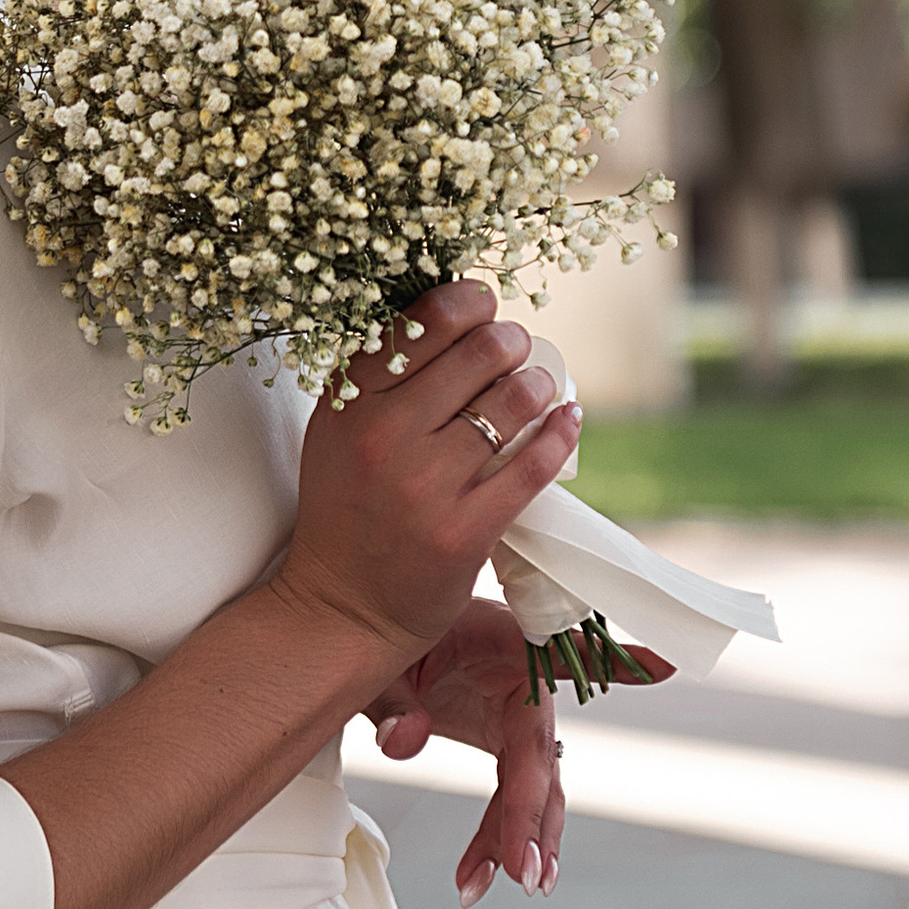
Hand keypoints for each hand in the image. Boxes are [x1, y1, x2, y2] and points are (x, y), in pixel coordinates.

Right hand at [271, 282, 579, 679]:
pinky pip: (533, 463)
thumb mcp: (339, 432)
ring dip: (539, 381)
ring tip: (540, 384)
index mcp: (348, 403)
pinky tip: (569, 417)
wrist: (340, 607)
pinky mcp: (464, 530)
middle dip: (510, 339)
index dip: (465, 300)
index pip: (420, 323)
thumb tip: (451, 315)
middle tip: (516, 346)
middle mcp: (382, 436)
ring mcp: (425, 484)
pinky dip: (561, 431)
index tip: (483, 302)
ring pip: (512, 401)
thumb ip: (379, 378)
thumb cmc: (348, 509)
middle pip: (477, 352)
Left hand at [372, 598, 673, 904]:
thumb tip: (407, 743)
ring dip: (525, 838)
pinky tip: (476, 877)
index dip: (618, 660)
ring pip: (536, 788)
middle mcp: (525, 685)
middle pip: (541, 755)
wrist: (390, 636)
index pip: (566, 656)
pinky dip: (499, 837)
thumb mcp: (389, 659)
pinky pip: (512, 796)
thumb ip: (395, 699)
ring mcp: (519, 719)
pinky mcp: (506, 742)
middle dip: (536, 817)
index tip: (664, 666)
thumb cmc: (402, 635)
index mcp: (508, 641)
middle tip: (528, 871)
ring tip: (516, 884)